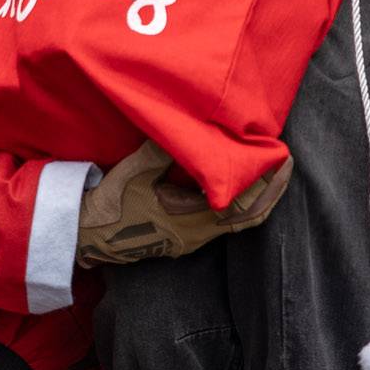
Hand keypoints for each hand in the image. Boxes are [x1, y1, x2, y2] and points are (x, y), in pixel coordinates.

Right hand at [76, 140, 294, 267]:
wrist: (84, 237)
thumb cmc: (110, 204)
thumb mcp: (134, 172)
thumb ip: (162, 152)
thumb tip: (187, 128)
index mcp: (190, 221)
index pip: (243, 206)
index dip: (267, 185)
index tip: (282, 161)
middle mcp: (196, 236)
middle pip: (248, 219)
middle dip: (270, 193)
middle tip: (286, 167)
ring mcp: (189, 241)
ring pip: (236, 224)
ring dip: (255, 200)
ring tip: (267, 174)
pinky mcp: (181, 240)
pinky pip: (221, 226)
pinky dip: (238, 207)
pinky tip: (235, 189)